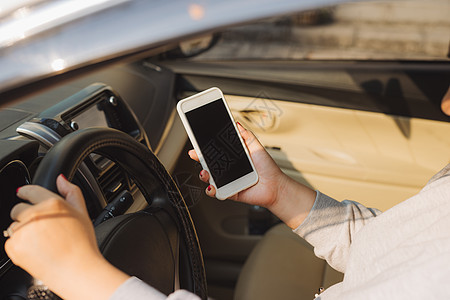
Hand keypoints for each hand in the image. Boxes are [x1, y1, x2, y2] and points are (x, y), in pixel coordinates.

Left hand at [5, 175, 128, 299]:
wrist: (76, 270)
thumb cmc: (82, 243)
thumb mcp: (83, 213)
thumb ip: (71, 192)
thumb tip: (61, 179)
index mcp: (53, 203)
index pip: (30, 191)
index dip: (26, 192)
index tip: (23, 194)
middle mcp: (35, 214)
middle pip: (18, 209)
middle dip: (26, 216)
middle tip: (43, 228)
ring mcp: (23, 231)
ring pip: (14, 226)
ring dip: (23, 231)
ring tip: (42, 242)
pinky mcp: (14, 246)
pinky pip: (11, 241)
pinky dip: (21, 246)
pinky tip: (37, 250)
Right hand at [189, 123, 315, 227]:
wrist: (276, 185)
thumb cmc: (267, 168)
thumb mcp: (256, 147)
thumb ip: (246, 135)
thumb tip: (237, 124)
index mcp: (232, 158)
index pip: (215, 151)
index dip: (205, 147)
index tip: (198, 143)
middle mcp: (227, 169)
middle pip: (208, 163)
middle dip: (199, 159)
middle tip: (196, 154)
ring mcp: (227, 181)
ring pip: (209, 178)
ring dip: (204, 174)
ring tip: (206, 172)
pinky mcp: (229, 193)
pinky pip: (216, 192)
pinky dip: (212, 190)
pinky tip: (213, 186)